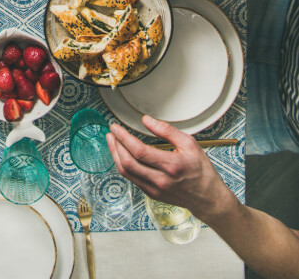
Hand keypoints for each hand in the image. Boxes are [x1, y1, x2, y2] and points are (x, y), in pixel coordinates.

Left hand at [107, 116, 234, 222]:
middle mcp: (161, 180)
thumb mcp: (189, 143)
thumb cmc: (201, 170)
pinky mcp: (152, 194)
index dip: (124, 138)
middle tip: (111, 133)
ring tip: (112, 142)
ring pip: (126, 173)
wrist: (207, 198)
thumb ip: (166, 130)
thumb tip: (146, 120)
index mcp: (171, 166)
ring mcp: (155, 189)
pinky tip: (122, 155)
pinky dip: (123, 165)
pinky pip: (132, 179)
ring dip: (115, 155)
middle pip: (128, 163)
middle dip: (115, 145)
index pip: (139, 151)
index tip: (116, 128)